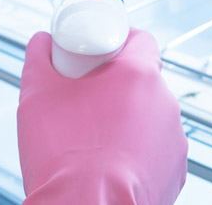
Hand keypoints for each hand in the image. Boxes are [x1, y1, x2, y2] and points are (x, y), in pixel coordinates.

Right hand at [18, 29, 187, 204]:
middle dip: (116, 86)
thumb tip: (41, 43)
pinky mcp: (175, 172)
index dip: (118, 42)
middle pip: (142, 80)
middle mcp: (166, 103)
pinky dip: (136, 154)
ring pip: (149, 118)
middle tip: (86, 98)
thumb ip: (38, 57)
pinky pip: (156, 151)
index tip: (98, 53)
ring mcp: (174, 140)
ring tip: (93, 140)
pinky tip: (109, 165)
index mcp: (139, 74)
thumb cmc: (63, 155)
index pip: (141, 39)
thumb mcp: (36, 93)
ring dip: (127, 122)